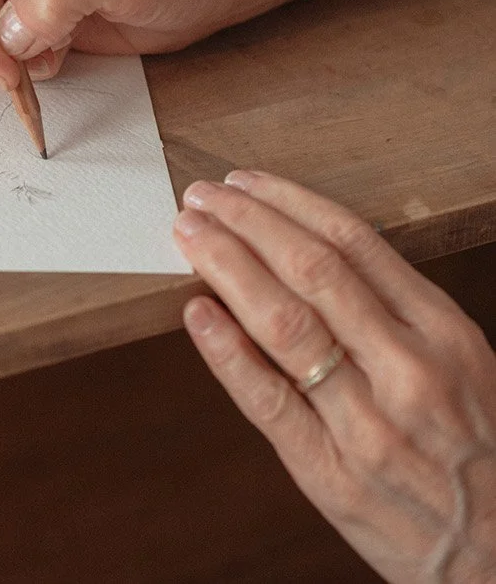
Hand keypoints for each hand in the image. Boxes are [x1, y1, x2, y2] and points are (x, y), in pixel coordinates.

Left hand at [176, 171, 495, 583]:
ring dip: (226, 268)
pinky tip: (196, 311)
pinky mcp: (329, 473)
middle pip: (312, 272)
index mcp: (446, 335)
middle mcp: (410, 371)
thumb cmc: (477, 452)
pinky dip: (226, 351)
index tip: (245, 183)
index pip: (355, 244)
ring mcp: (368, 424)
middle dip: (248, 224)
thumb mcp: (463, 367)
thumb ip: (396, 315)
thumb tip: (304, 253)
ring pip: (284, 324)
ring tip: (188, 236)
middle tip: (201, 197)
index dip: (290, 204)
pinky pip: (268, 401)